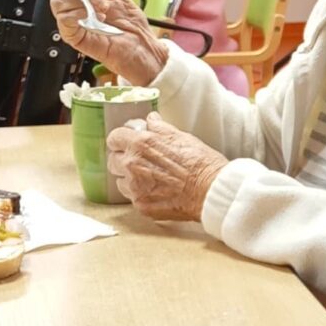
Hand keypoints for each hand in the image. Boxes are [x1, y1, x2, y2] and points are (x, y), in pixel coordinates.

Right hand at [46, 0, 168, 85]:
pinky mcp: (72, 35)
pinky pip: (63, 19)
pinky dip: (78, 14)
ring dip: (84, 0)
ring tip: (102, 9)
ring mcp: (71, 20)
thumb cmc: (130, 22)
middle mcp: (72, 4)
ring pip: (58, 0)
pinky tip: (93, 18)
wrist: (141, 45)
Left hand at [105, 114, 227, 221]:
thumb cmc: (202, 163)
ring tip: (152, 178)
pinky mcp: (141, 205)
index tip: (128, 142)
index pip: (114, 138)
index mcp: (141, 144)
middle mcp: (133, 165)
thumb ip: (160, 128)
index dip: (122, 139)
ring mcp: (135, 187)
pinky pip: (132, 197)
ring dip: (131, 178)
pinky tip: (158, 191)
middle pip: (113, 160)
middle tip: (142, 162)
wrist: (212, 190)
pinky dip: (141, 194)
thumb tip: (151, 120)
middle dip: (124, 159)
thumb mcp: (182, 137)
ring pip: (120, 180)